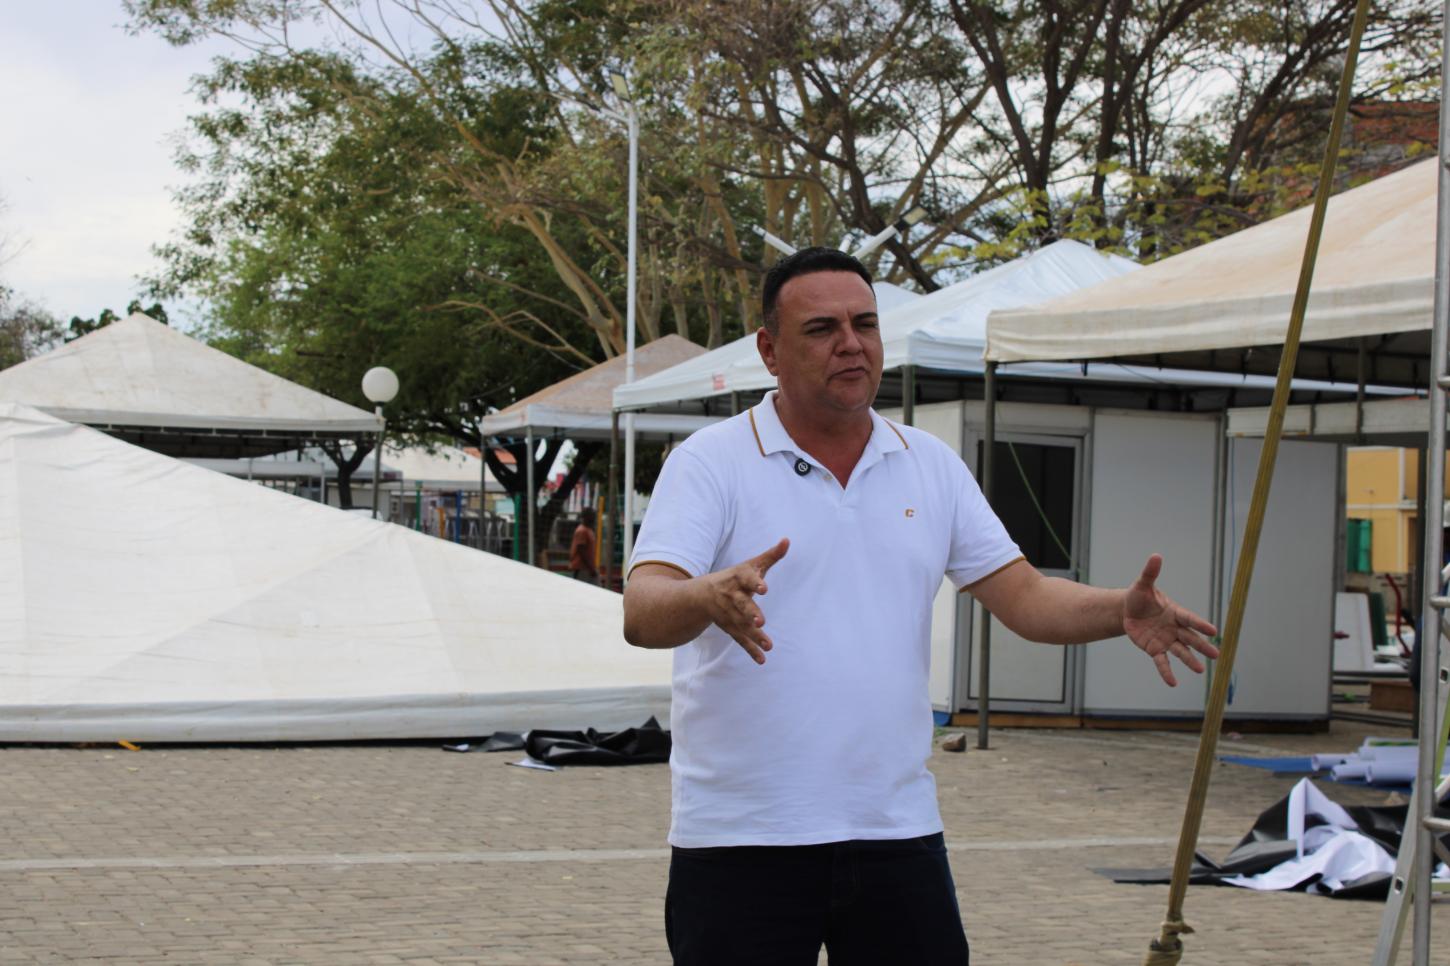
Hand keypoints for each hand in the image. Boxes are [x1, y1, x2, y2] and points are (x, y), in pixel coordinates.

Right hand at [699, 537, 789, 664]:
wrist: (701, 595)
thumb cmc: (734, 577)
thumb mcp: (750, 565)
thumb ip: (770, 555)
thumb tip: (787, 540)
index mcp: (738, 578)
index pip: (746, 578)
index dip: (755, 582)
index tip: (765, 589)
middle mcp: (731, 596)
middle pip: (741, 604)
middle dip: (750, 612)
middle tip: (761, 621)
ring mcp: (729, 613)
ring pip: (741, 624)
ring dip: (754, 635)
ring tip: (769, 645)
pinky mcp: (729, 627)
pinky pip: (740, 639)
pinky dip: (750, 649)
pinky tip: (762, 659)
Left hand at [1123, 554, 1219, 686]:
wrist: (1127, 611)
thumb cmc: (1139, 596)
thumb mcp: (1142, 584)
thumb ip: (1150, 572)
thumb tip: (1156, 555)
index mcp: (1175, 612)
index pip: (1190, 619)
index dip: (1200, 624)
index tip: (1214, 630)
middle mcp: (1174, 628)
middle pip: (1190, 638)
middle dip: (1202, 646)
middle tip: (1216, 655)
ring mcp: (1166, 640)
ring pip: (1180, 652)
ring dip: (1190, 661)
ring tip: (1200, 671)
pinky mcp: (1154, 650)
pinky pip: (1162, 662)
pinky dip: (1167, 672)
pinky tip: (1173, 683)